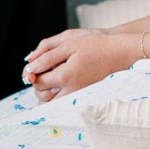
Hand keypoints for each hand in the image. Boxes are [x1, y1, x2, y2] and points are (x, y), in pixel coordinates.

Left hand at [23, 27, 137, 100]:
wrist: (119, 53)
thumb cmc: (95, 44)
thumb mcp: (70, 43)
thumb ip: (47, 56)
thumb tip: (30, 67)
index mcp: (65, 76)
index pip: (38, 81)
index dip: (33, 73)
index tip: (36, 64)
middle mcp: (71, 91)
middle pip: (42, 97)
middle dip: (38, 84)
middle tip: (42, 70)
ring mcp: (78, 96)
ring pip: (52, 104)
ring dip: (46, 93)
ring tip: (50, 76)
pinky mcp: (82, 98)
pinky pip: (63, 104)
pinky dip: (56, 97)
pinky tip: (59, 83)